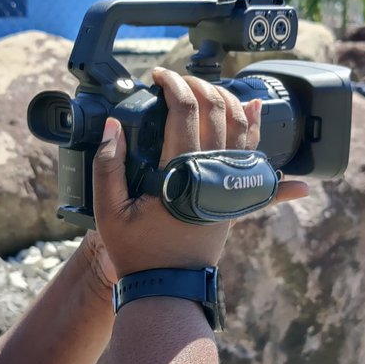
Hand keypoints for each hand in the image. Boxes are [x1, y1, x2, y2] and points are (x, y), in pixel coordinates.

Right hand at [90, 68, 307, 279]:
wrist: (168, 287)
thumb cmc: (137, 251)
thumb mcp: (108, 210)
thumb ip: (107, 165)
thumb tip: (113, 125)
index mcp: (180, 172)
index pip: (185, 111)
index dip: (173, 84)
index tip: (159, 76)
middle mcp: (211, 173)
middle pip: (216, 110)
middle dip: (198, 85)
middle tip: (178, 80)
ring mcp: (228, 185)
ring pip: (241, 126)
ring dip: (227, 98)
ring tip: (208, 86)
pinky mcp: (235, 196)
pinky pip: (254, 155)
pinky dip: (257, 128)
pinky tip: (256, 107)